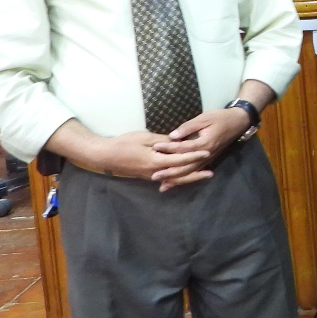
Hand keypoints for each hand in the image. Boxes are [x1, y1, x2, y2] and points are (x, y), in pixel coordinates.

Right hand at [87, 129, 214, 181]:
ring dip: (188, 177)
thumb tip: (178, 142)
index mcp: (156, 161)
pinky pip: (166, 178)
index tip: (207, 153)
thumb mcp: (145, 138)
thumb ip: (163, 141)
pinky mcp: (147, 176)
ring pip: (174, 179)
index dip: (194, 156)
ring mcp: (151, 176)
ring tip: (202, 175)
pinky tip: (184, 177)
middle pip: (180, 175)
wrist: (105, 155)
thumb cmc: (124, 143)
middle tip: (211, 173)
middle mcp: (155, 172)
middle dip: (196, 174)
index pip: (180, 160)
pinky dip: (177, 178)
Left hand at [152, 107, 254, 189]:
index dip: (168, 148)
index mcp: (204, 143)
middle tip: (154, 175)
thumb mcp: (204, 118)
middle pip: (186, 166)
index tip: (155, 148)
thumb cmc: (220, 118)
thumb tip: (172, 136)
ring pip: (191, 172)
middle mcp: (206, 155)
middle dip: (170, 171)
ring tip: (162, 185)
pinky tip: (176, 183)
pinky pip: (196, 172)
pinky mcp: (209, 160)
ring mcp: (208, 159)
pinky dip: (186, 179)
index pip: (183, 148)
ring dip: (177, 179)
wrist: (238, 122)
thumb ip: (188, 127)